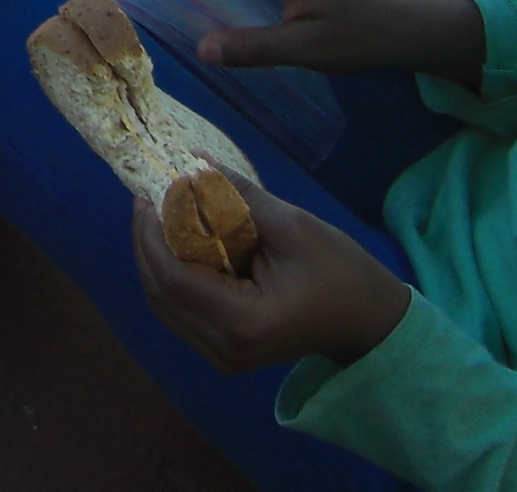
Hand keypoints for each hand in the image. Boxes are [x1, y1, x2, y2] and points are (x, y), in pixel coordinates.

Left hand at [135, 177, 412, 371]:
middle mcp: (223, 348)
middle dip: (148, 244)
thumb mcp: (292, 226)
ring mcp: (222, 356)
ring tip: (159, 216)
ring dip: (156, 260)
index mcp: (243, 322)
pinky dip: (173, 277)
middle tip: (148, 199)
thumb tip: (193, 160)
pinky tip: (178, 244)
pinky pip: (182, 312)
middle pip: (161, 294)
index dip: (152, 235)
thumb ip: (238, 195)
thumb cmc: (340, 272)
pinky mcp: (224, 351)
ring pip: (166, 305)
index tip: (147, 195)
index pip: (173, 278)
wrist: (369, 322)